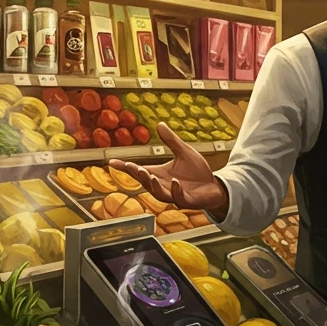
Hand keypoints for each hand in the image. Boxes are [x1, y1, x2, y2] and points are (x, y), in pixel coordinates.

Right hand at [109, 123, 228, 216]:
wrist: (215, 186)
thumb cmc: (197, 172)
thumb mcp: (184, 153)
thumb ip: (172, 141)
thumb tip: (160, 124)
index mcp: (159, 175)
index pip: (139, 171)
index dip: (125, 168)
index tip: (111, 162)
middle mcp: (164, 186)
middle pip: (146, 183)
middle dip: (138, 176)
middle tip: (132, 167)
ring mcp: (175, 195)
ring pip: (159, 193)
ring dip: (154, 185)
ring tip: (150, 175)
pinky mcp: (188, 201)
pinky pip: (179, 198)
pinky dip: (176, 191)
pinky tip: (176, 182)